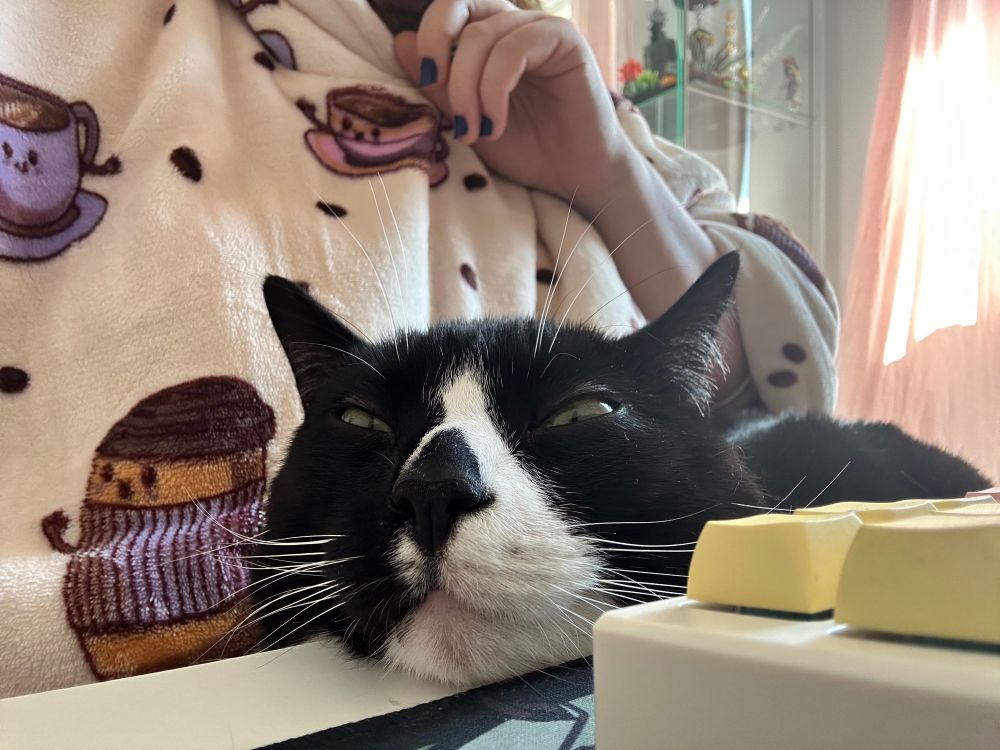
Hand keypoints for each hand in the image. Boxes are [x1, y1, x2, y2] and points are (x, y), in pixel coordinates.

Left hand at [393, 0, 629, 213]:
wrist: (574, 177)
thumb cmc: (527, 150)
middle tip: (438, 96)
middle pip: (459, 6)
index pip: (450, 9)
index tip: (425, 82)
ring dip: (467, 89)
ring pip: (481, 36)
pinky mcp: (564, 41)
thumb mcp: (467, 120)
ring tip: (473, 131)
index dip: (428, 36)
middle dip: (437, 51)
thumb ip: (438, 86)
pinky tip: (496, 122)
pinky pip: (514, 49)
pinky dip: (494, 89)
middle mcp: (513, 24)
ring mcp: (539, 29)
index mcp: (489, 36)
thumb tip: (400, 40)